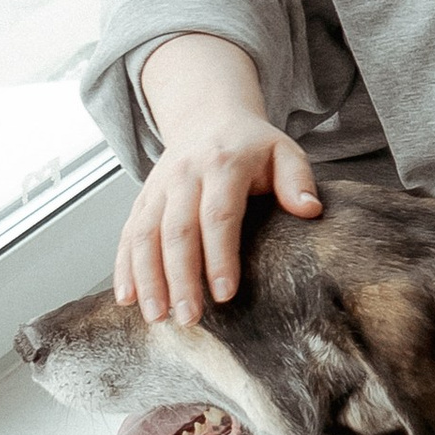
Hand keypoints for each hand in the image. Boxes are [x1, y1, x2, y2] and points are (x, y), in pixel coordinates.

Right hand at [115, 110, 322, 323]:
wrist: (208, 117)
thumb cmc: (252, 145)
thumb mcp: (284, 151)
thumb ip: (298, 180)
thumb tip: (310, 210)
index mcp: (223, 165)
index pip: (219, 215)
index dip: (220, 257)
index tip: (225, 294)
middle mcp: (184, 176)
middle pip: (177, 231)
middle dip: (180, 278)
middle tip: (189, 317)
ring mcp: (158, 188)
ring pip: (145, 235)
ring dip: (148, 279)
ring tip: (157, 317)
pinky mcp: (143, 199)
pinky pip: (128, 234)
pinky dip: (124, 267)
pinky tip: (127, 298)